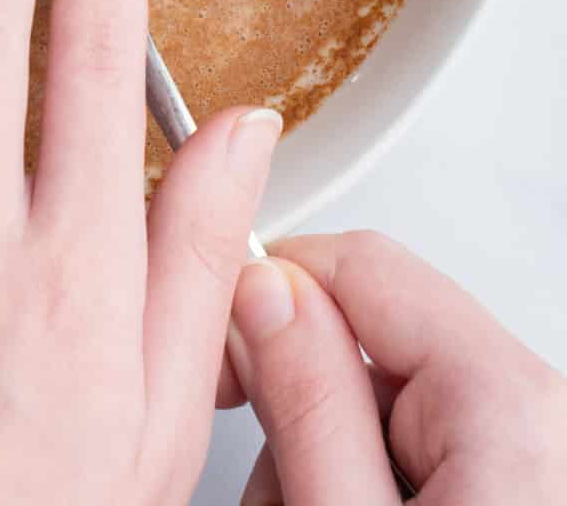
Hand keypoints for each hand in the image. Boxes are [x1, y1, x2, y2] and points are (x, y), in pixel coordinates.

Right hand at [226, 232, 566, 502]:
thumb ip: (309, 403)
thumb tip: (261, 289)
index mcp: (505, 400)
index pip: (359, 262)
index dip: (265, 291)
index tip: (212, 352)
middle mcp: (533, 409)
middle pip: (360, 337)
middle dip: (291, 403)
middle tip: (273, 490)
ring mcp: (525, 451)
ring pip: (371, 397)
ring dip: (315, 452)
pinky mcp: (507, 482)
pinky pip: (405, 446)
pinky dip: (355, 482)